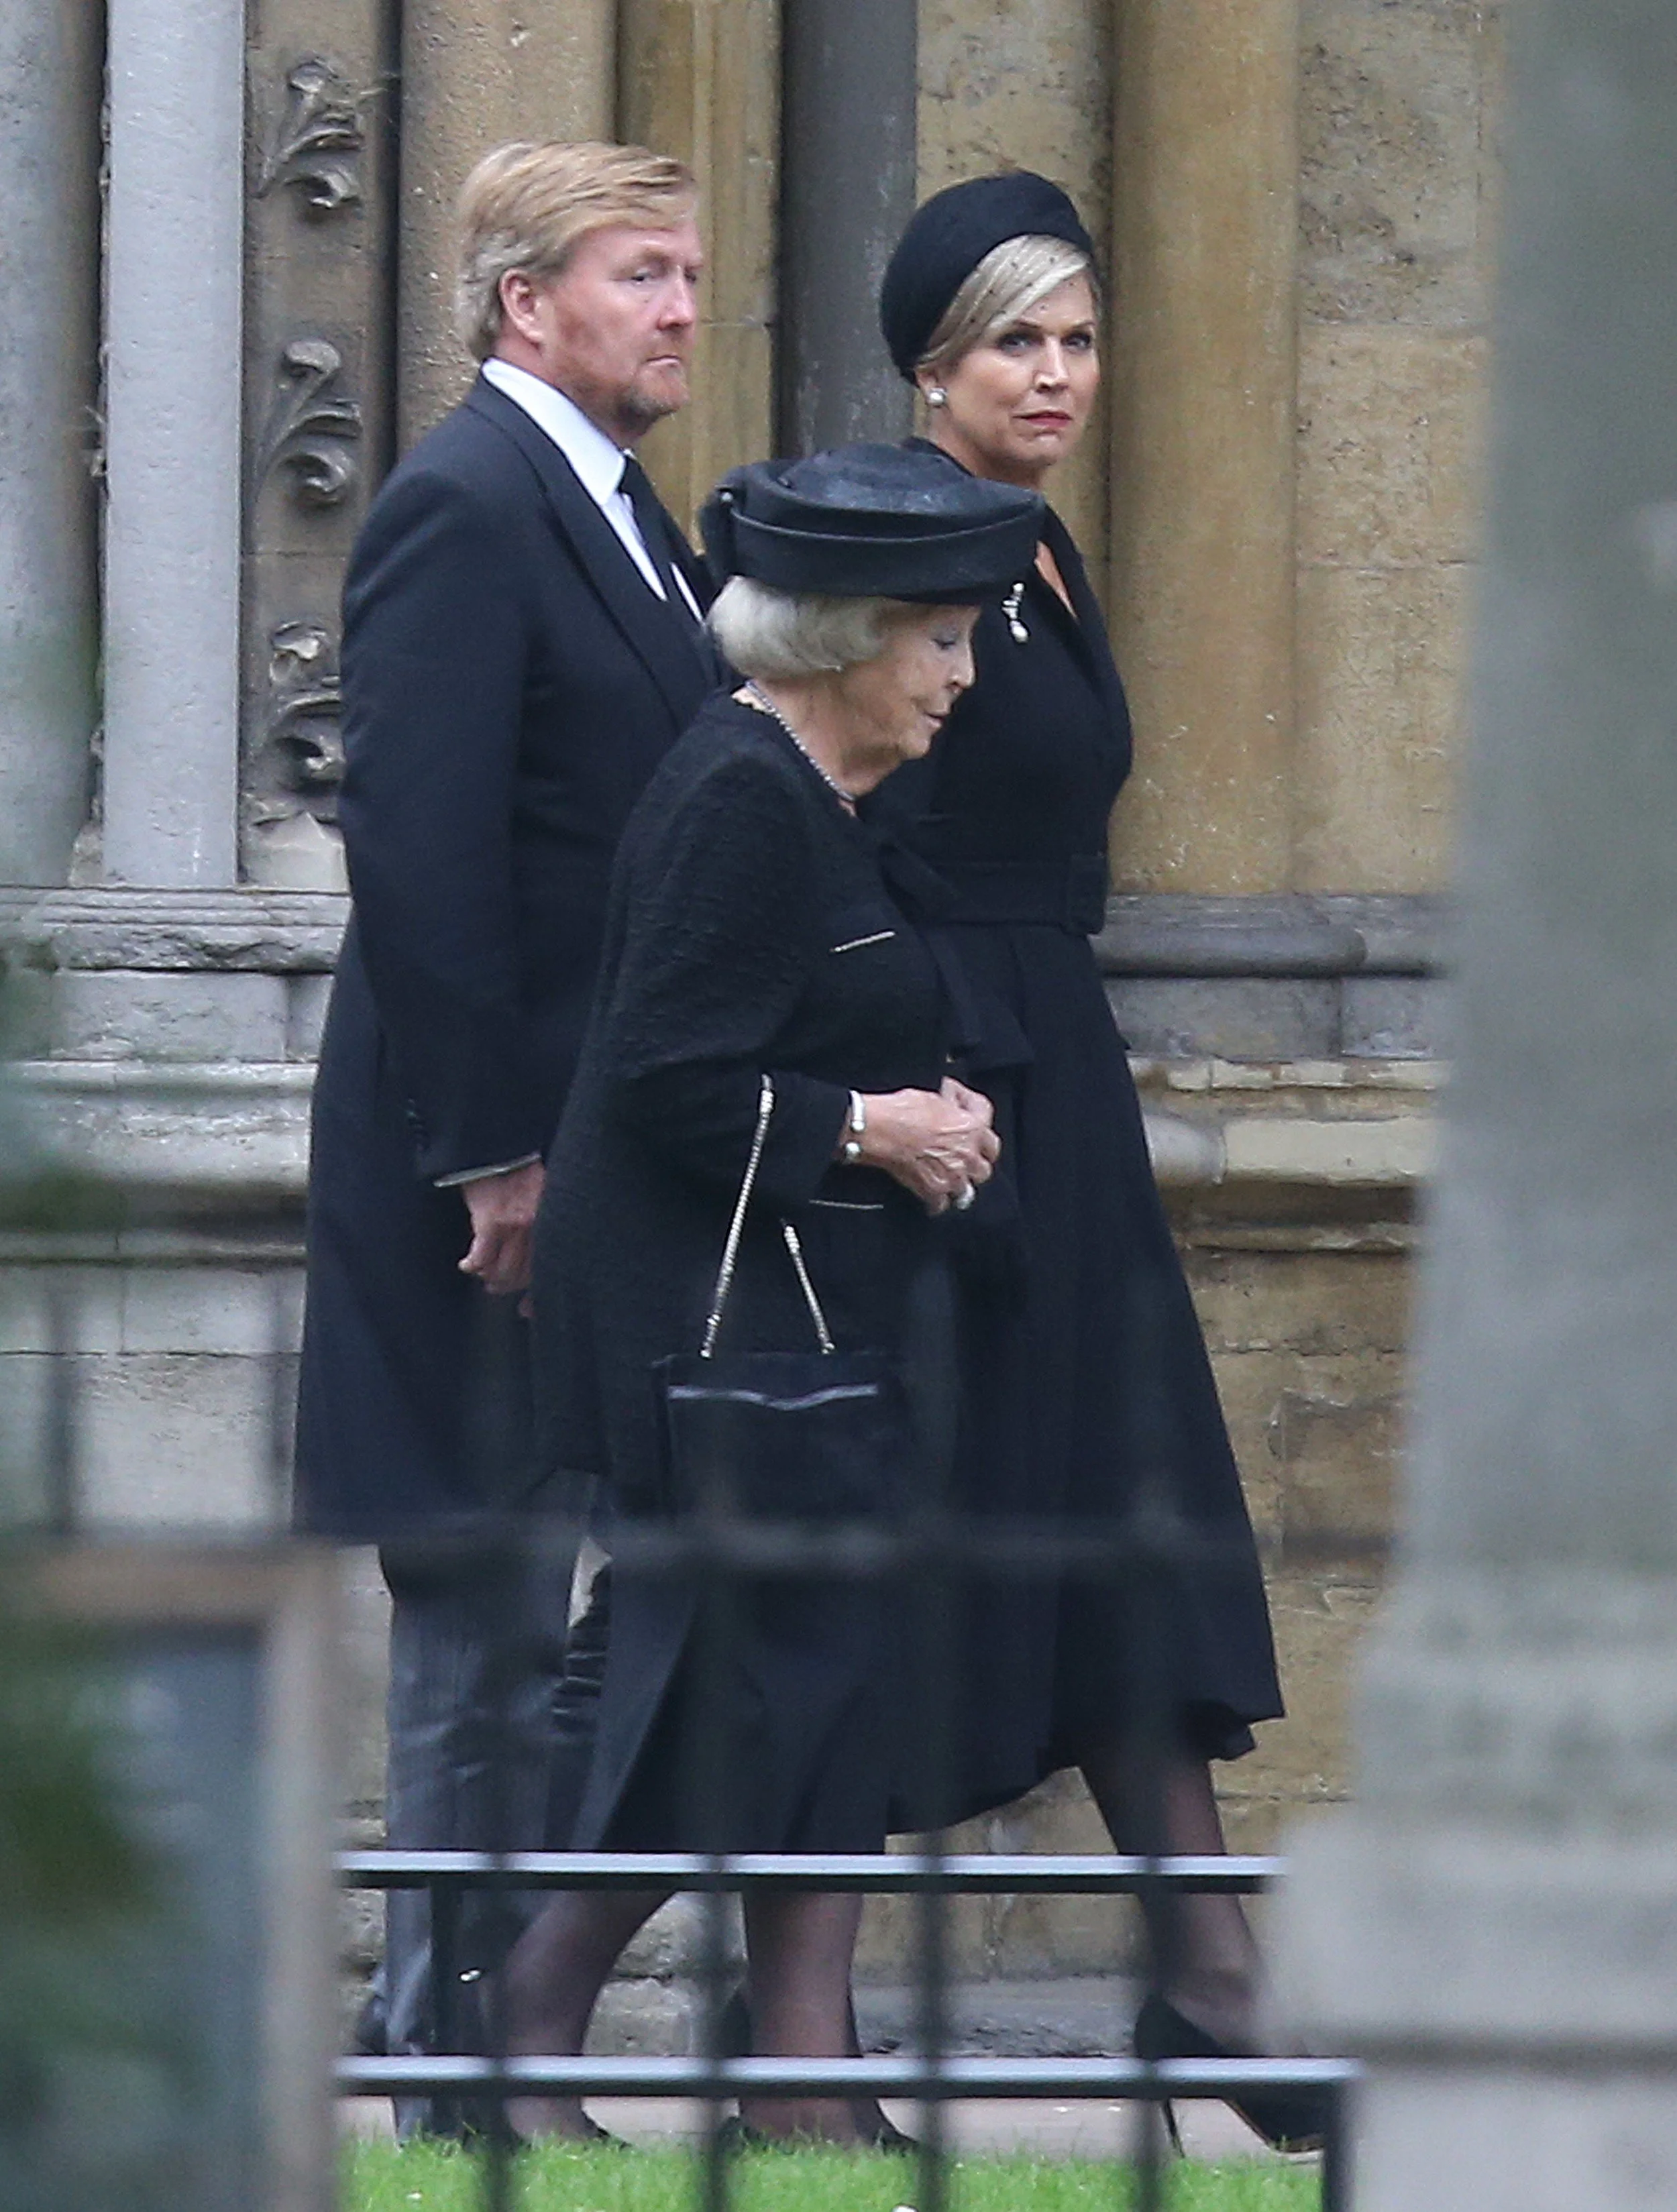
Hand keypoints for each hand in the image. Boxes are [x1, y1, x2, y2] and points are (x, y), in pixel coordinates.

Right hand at [458, 1160, 545, 1295]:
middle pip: (526, 1275)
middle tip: (498, 1287)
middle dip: (510, 1285)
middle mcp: (541, 1227)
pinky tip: (467, 1266)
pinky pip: (481, 1258)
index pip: (550, 1268)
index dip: (538, 1294)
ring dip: (491, 1277)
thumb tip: (548, 1254)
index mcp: (555, 1222)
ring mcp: (516, 1227)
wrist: (500, 1144)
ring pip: (503, 1272)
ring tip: (484, 1275)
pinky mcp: (491, 1222)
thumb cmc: (523, 1169)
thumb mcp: (546, 1196)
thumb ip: (547, 1223)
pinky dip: (473, 1266)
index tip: (529, 1308)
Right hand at [850, 1082, 997, 1214]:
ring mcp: (951, 1176)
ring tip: (949, 1181)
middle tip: (962, 1162)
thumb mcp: (935, 1097)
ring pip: (966, 1191)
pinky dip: (936, 1202)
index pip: (992, 1143)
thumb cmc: (903, 1110)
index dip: (983, 1142)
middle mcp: (967, 1155)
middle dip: (973, 1167)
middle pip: (983, 1170)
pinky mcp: (932, 1190)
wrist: (880, 1129)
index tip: (976, 1141)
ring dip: (958, 1186)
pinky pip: (941, 1205)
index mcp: (972, 1129)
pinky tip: (931, 1198)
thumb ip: (952, 1108)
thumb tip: (952, 1104)